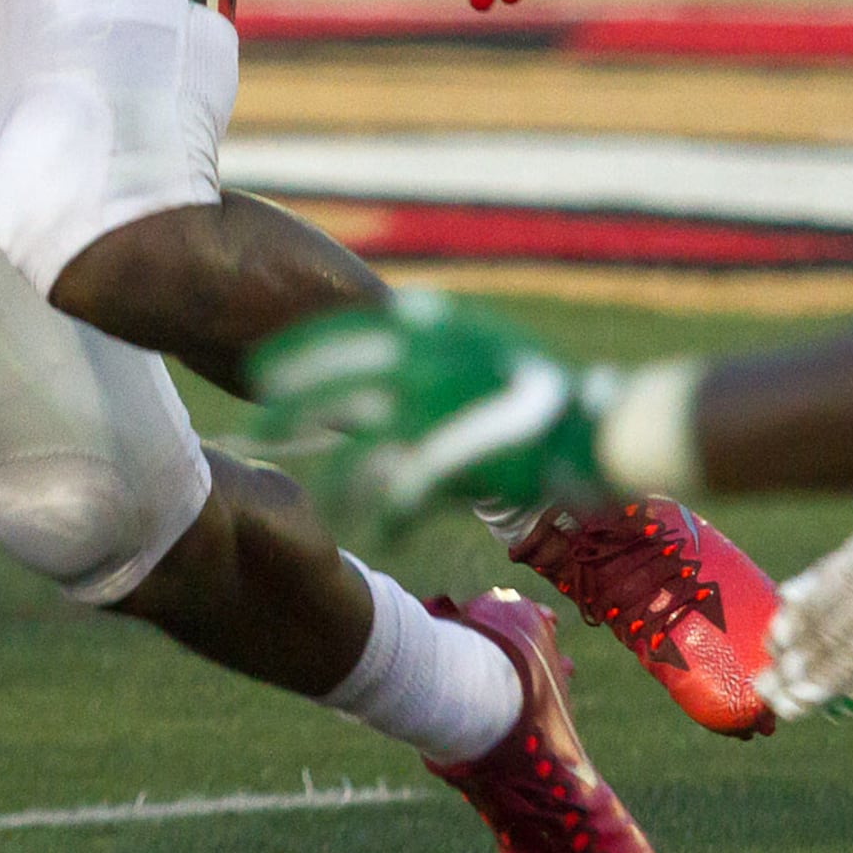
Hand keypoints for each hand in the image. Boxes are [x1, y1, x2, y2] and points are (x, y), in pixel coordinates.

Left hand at [246, 284, 618, 541]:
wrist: (599, 424)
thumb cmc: (536, 381)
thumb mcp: (478, 339)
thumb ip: (432, 332)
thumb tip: (391, 319)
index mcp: (435, 332)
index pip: (344, 335)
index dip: (296, 353)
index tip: (259, 368)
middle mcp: (431, 368)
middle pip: (338, 390)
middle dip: (290, 411)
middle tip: (253, 432)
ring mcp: (445, 419)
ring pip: (363, 451)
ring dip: (331, 478)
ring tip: (306, 500)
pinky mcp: (462, 467)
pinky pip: (405, 496)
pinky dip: (385, 516)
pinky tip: (370, 533)